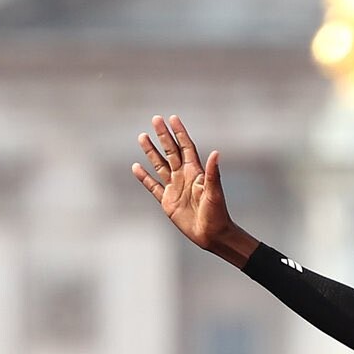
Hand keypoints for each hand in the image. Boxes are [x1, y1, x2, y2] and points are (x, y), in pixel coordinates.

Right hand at [132, 115, 239, 256]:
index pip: (186, 147)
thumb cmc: (217, 214)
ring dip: (151, 151)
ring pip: (160, 165)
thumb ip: (212, 173)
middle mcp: (184, 177)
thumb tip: (216, 153)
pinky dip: (144, 177)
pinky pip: (153, 186)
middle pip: (171, 151)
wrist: (212, 234)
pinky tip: (136, 167)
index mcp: (195, 172)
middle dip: (163, 136)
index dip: (180, 133)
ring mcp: (174, 188)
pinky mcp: (167, 201)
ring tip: (142, 136)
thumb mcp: (214, 192)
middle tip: (155, 119)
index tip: (173, 118)